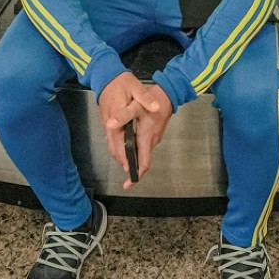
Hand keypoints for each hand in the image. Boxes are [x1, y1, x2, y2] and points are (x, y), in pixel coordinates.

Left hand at [99, 73, 172, 188]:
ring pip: (142, 153)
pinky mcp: (154, 133)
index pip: (143, 163)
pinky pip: (144, 145)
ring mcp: (154, 137)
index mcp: (146, 137)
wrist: (168, 94)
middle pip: (141, 160)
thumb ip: (123, 115)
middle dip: (130, 166)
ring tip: (121, 155)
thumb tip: (110, 125)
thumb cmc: (154, 99)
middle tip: (120, 167)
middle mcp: (151, 140)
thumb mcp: (136, 106)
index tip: (128, 184)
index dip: (135, 175)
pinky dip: (135, 148)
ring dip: (132, 157)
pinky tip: (128, 143)